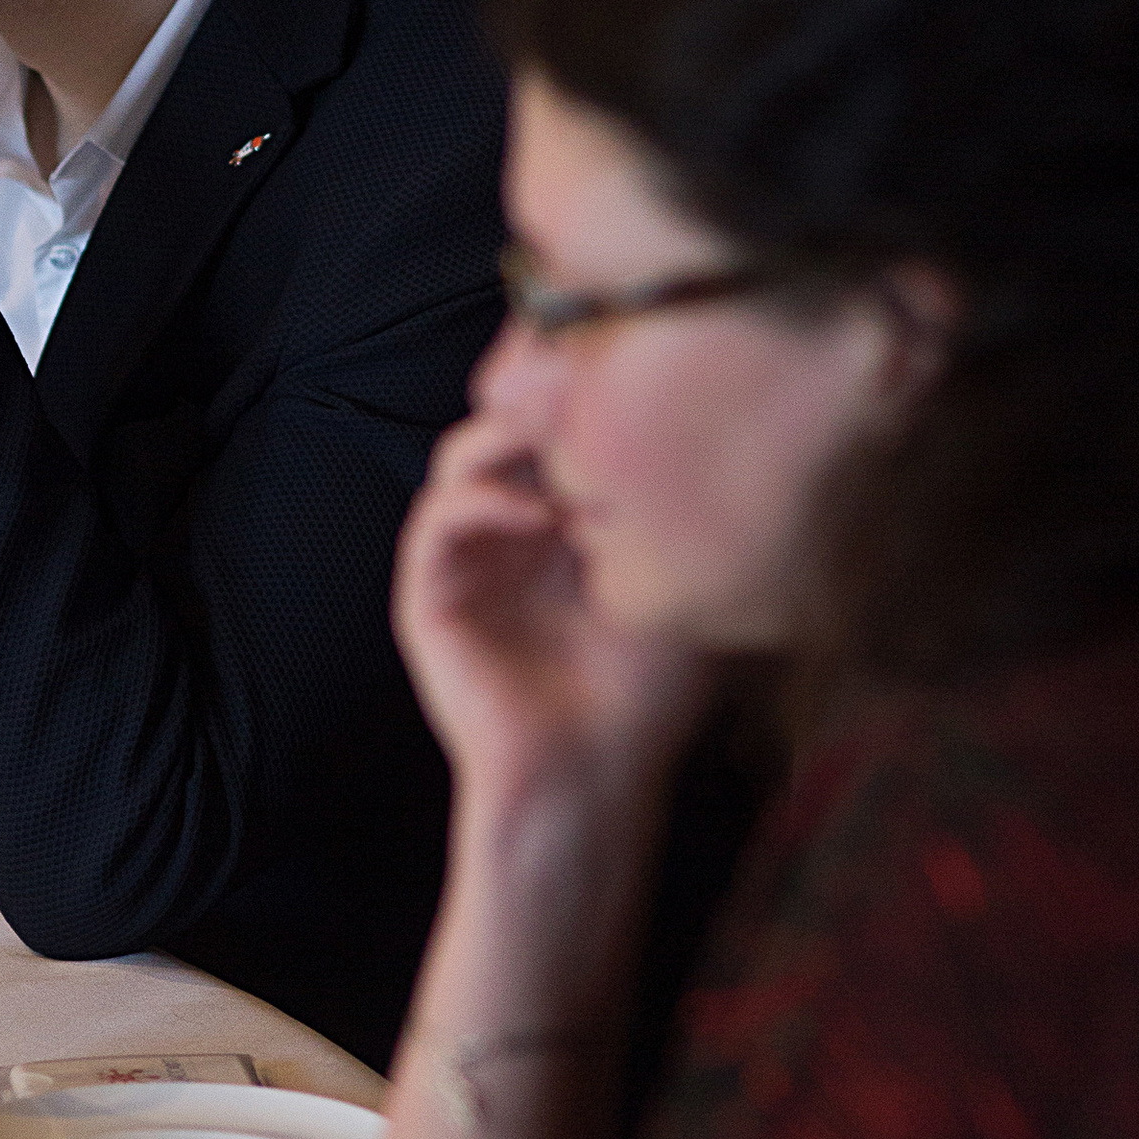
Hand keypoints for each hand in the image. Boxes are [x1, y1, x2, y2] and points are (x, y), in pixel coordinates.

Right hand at [393, 409, 713, 814]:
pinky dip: (485, 499)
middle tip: (590, 383)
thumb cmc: (651, 691)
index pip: (554, 422)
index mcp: (566, 515)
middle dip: (542, 393)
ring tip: (566, 448)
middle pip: (504, 419)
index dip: (576, 384)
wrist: (596, 773)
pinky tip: (541, 514)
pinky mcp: (429, 590)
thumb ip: (682, 507)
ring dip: (513, 439)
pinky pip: (439, 515)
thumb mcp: (685, 579)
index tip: (626, 365)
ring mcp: (466, 553)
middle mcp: (510, 525)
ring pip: (465, 452)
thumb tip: (709, 419)